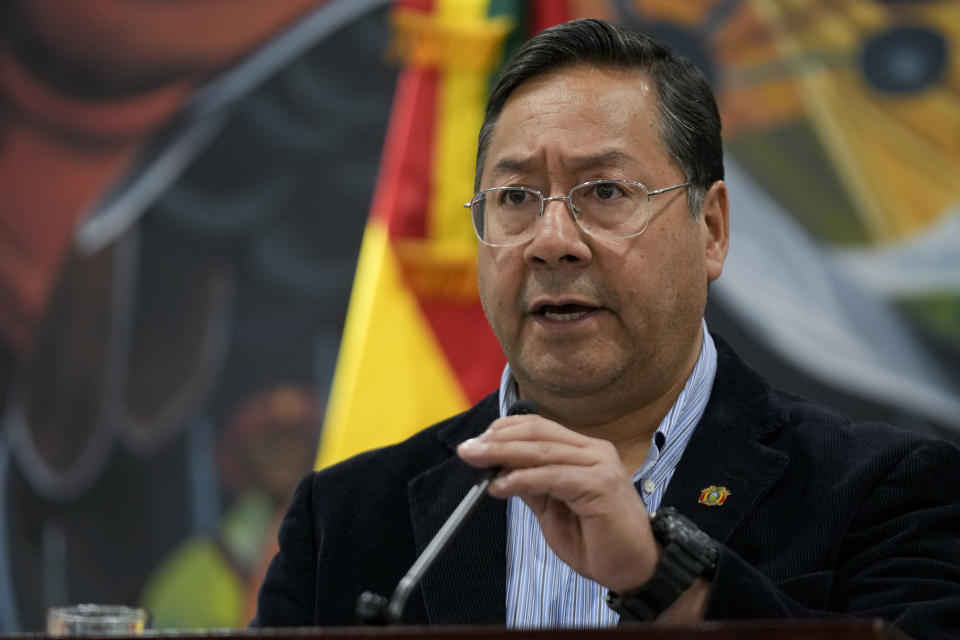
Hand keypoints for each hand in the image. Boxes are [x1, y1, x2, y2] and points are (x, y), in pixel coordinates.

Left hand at [457, 413, 658, 592]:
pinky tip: (501, 486)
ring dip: (503, 454)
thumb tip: (499, 469)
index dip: (505, 430)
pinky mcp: (600, 486)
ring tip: (477, 461)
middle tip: (467, 449)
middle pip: (537, 433)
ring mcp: (600, 466)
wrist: (636, 570)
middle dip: (497, 440)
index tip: (477, 441)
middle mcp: (595, 451)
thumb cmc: (598, 542)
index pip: (540, 428)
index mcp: (585, 451)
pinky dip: (522, 479)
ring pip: (542, 451)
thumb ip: (532, 487)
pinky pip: (552, 477)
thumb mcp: (553, 510)